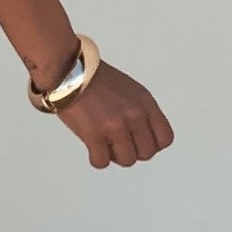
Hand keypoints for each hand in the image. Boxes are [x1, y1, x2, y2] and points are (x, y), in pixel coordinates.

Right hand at [53, 61, 174, 167]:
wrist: (67, 69)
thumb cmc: (92, 76)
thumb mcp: (128, 89)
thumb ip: (140, 111)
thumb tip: (141, 136)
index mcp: (145, 102)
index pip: (165, 138)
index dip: (151, 143)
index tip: (139, 141)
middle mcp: (134, 115)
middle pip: (146, 153)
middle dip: (131, 149)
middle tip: (117, 141)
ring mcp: (115, 126)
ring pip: (127, 160)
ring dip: (114, 154)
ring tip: (103, 141)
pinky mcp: (94, 135)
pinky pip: (102, 162)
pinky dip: (96, 158)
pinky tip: (91, 145)